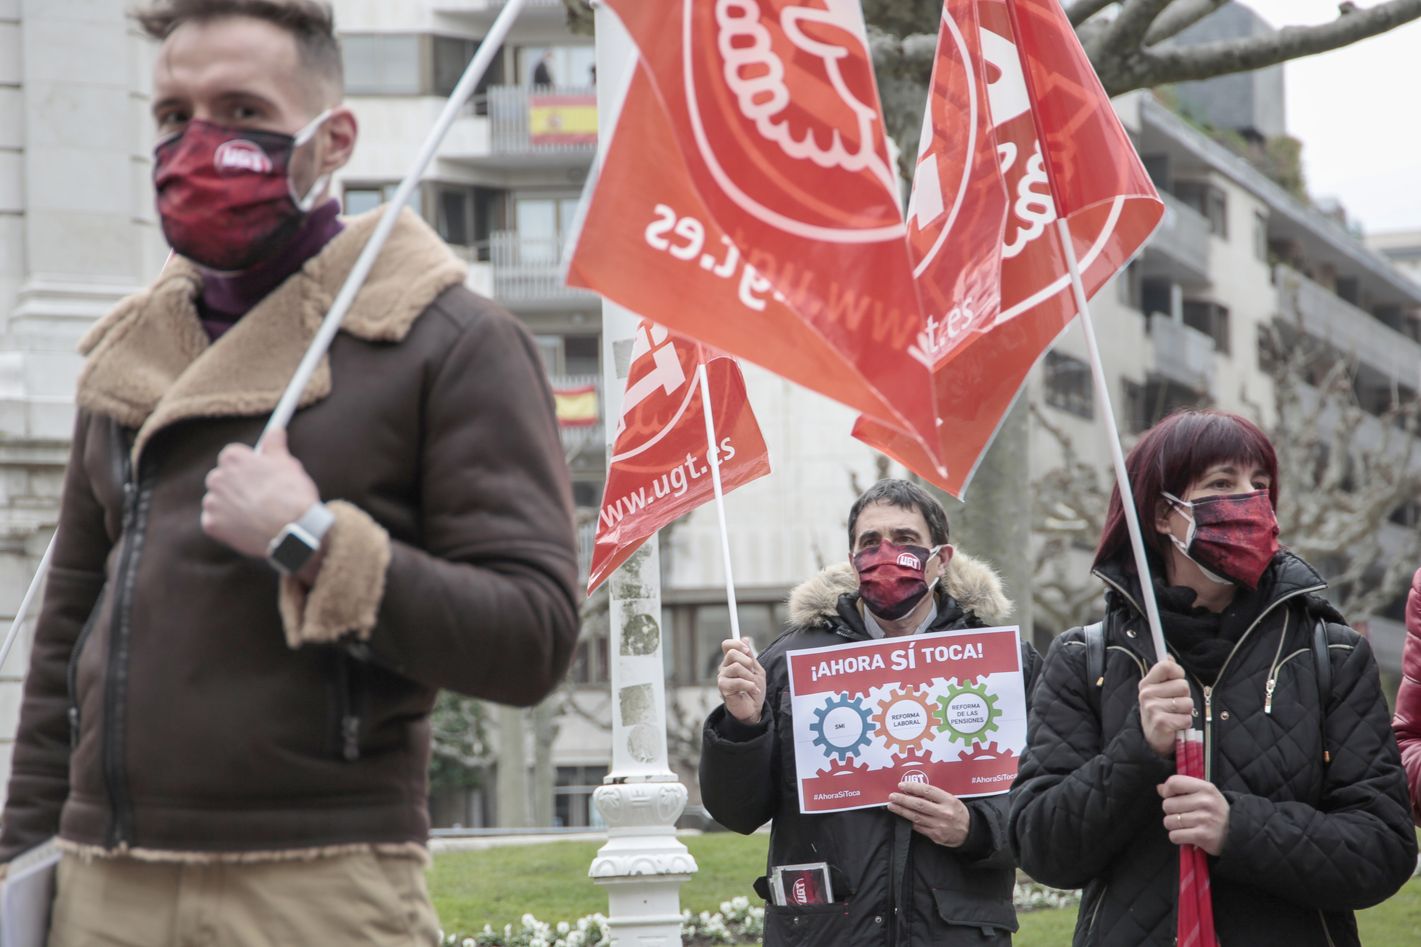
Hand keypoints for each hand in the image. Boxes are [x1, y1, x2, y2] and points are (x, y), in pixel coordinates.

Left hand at [201, 430, 319, 559]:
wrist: (293, 530)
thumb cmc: (292, 494)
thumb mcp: (288, 463)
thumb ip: (274, 445)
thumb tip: (275, 430)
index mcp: (232, 458)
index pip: (233, 456)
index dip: (248, 466)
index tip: (260, 475)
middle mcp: (217, 477)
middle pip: (223, 478)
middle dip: (237, 486)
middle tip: (259, 497)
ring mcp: (212, 502)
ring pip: (218, 500)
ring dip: (231, 505)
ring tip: (256, 515)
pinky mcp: (211, 524)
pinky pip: (215, 521)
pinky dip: (227, 525)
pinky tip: (247, 527)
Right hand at [717, 637, 764, 723]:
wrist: (754, 708)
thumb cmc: (754, 689)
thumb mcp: (756, 670)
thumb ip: (750, 656)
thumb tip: (745, 638)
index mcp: (731, 661)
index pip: (727, 645)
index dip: (737, 644)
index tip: (748, 651)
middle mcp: (724, 668)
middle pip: (732, 653)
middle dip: (747, 661)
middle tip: (752, 672)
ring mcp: (722, 678)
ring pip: (736, 667)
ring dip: (749, 676)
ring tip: (753, 684)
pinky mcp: (723, 688)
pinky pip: (737, 681)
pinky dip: (749, 685)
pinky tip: (753, 690)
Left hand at [886, 781, 970, 846]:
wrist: (970, 832)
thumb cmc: (957, 812)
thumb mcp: (951, 800)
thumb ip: (936, 796)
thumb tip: (914, 791)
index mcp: (949, 800)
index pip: (928, 791)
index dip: (913, 787)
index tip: (901, 785)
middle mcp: (944, 813)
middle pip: (919, 805)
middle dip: (903, 800)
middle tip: (892, 796)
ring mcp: (939, 825)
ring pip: (916, 817)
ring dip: (902, 811)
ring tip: (892, 806)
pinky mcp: (936, 836)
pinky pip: (919, 828)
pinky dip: (909, 822)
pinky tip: (901, 817)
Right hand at [1138, 658, 1192, 756]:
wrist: (1151, 739)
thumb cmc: (1160, 712)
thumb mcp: (1158, 691)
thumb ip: (1164, 674)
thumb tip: (1169, 656)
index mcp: (1146, 683)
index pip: (1166, 666)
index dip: (1178, 673)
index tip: (1176, 681)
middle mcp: (1147, 694)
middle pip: (1183, 685)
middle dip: (1185, 697)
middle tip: (1174, 705)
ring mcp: (1153, 708)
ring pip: (1187, 703)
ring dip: (1186, 712)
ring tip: (1175, 716)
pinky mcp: (1161, 722)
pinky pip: (1187, 718)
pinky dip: (1185, 724)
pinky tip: (1175, 726)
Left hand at [1159, 774, 1229, 854]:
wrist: (1238, 833)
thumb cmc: (1216, 811)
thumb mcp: (1205, 794)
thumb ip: (1182, 789)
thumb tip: (1159, 788)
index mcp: (1205, 788)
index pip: (1174, 782)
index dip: (1167, 791)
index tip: (1172, 797)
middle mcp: (1205, 802)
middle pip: (1167, 805)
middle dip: (1171, 812)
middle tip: (1183, 815)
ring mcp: (1204, 819)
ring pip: (1169, 821)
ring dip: (1174, 826)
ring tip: (1186, 826)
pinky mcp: (1202, 836)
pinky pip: (1174, 836)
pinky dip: (1177, 837)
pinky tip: (1187, 835)